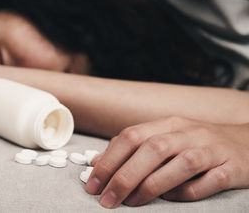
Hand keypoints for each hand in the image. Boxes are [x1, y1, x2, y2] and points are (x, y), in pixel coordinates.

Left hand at [86, 116, 248, 207]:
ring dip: (150, 185)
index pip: (131, 136)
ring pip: (179, 164)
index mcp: (167, 124)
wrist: (247, 143)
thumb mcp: (165, 138)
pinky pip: (207, 182)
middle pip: (151, 149)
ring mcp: (211, 149)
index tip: (92, 182)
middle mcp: (188, 133)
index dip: (108, 160)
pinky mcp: (232, 168)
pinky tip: (170, 199)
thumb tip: (99, 162)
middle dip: (124, 175)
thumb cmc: (197, 144)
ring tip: (130, 202)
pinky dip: (186, 192)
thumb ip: (133, 148)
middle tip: (107, 199)